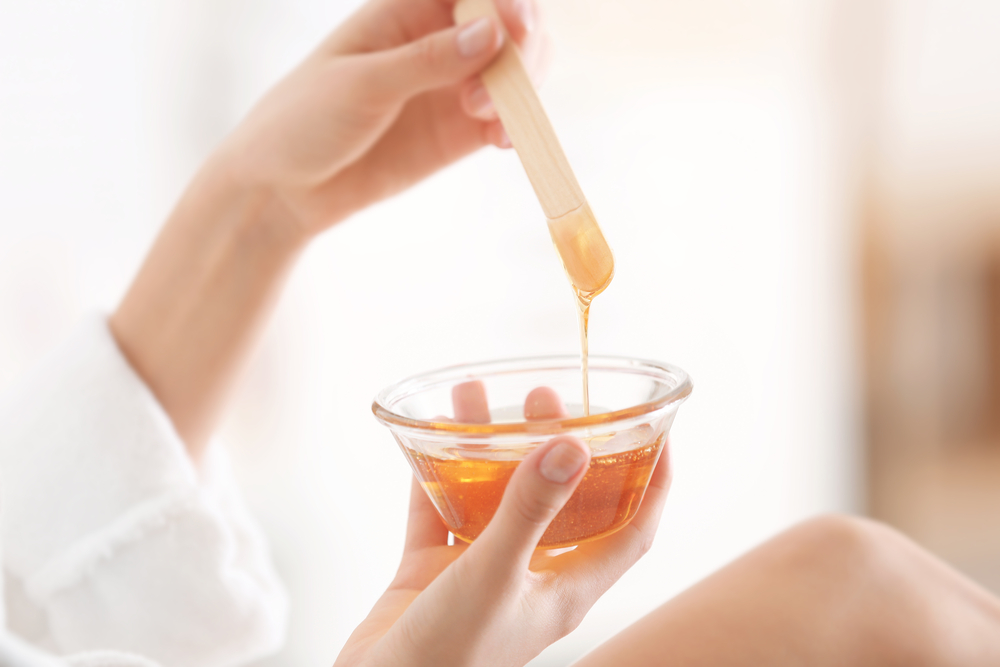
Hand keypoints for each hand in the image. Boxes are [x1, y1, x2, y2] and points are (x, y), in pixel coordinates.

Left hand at [223, 0, 550, 237]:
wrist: (284, 188)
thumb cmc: (304, 120)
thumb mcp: (360, 84)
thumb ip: (427, 60)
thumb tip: (492, 34)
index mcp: (405, 10)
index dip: (505, 0)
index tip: (516, 28)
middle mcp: (437, 41)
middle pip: (509, 26)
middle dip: (521, 52)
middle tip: (490, 94)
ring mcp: (451, 86)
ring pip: (516, 72)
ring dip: (520, 91)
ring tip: (487, 123)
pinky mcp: (458, 132)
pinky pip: (505, 120)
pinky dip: (516, 127)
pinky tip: (504, 142)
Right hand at [335, 384, 671, 666]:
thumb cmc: (449, 658)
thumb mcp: (495, 576)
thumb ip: (529, 511)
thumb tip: (572, 447)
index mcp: (565, 588)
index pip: (632, 530)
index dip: (652, 482)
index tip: (657, 429)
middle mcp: (530, 576)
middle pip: (560, 501)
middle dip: (557, 446)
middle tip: (545, 397)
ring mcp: (481, 573)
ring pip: (494, 498)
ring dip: (488, 451)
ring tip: (476, 399)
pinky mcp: (433, 572)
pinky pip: (438, 511)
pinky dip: (435, 476)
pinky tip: (429, 438)